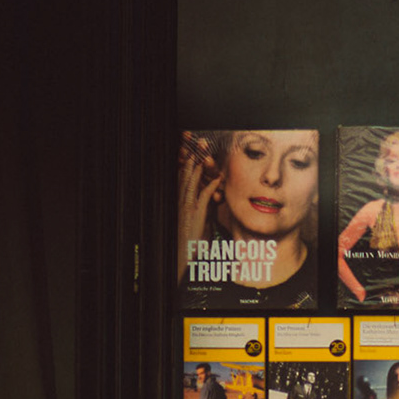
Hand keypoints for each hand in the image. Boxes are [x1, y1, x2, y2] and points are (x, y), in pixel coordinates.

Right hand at [175, 135, 219, 276]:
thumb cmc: (191, 242)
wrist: (183, 257)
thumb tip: (214, 197)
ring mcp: (187, 207)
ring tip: (205, 152)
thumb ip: (204, 206)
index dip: (187, 159)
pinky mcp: (195, 215)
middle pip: (186, 173)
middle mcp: (181, 201)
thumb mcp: (198, 220)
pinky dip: (210, 186)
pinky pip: (203, 196)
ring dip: (200, 166)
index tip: (191, 146)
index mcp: (180, 200)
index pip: (183, 175)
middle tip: (197, 141)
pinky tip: (218, 178)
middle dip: (191, 156)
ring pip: (192, 182)